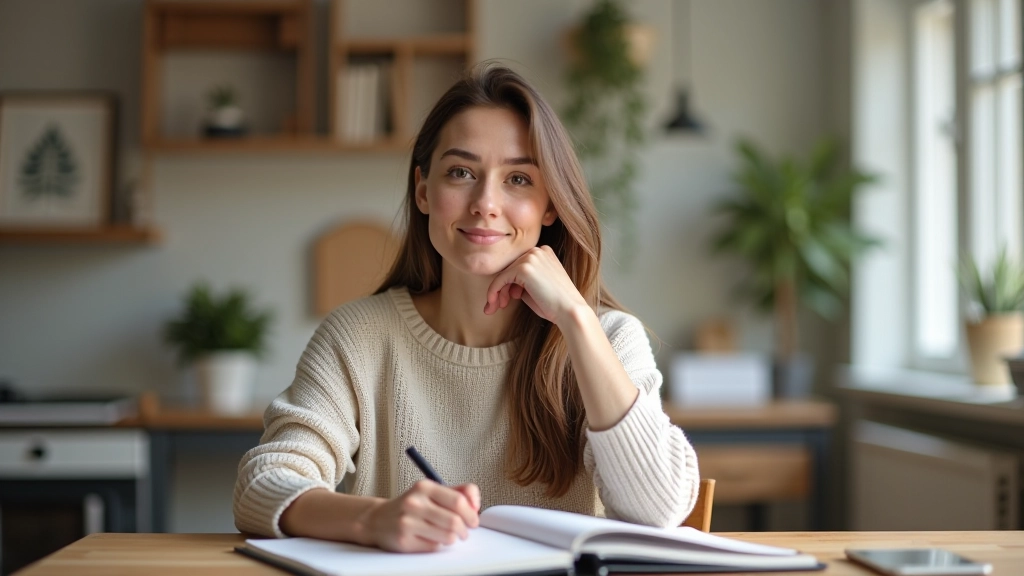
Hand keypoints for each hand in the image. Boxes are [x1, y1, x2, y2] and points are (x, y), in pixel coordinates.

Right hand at [362, 481, 479, 552]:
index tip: (474, 520)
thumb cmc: (411, 506)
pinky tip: (432, 539)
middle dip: (465, 529)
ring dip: (454, 539)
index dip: (471, 513)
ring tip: (451, 536)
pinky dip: (439, 545)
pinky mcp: (404, 541)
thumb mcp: (431, 491)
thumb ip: (458, 491)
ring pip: (447, 536)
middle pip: (454, 521)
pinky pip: (434, 547)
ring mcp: (407, 522)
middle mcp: (414, 503)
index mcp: (424, 487)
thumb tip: (476, 504)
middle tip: (465, 532)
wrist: (377, 520)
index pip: (458, 500)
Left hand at [484, 246, 587, 324]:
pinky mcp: (524, 268)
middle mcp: (537, 250)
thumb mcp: (537, 287)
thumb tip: (503, 286)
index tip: (508, 300)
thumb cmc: (555, 305)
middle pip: (510, 268)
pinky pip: (501, 279)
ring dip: (498, 292)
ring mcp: (530, 257)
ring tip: (495, 307)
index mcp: (544, 252)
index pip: (519, 265)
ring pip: (504, 274)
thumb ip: (522, 281)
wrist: (569, 311)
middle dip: (503, 288)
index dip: (511, 284)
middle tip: (499, 305)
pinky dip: (494, 291)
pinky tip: (493, 304)